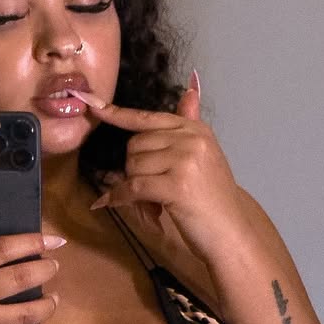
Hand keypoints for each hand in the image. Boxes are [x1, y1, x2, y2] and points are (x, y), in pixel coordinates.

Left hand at [83, 73, 258, 267]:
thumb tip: (189, 90)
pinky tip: (111, 204)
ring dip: (133, 189)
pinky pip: (133, 187)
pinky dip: (120, 198)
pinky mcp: (177, 185)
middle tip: (150, 194)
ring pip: (132, 167)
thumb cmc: (214, 200)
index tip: (91, 104)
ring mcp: (185, 161)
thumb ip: (190, 123)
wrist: (232, 233)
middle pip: (135, 146)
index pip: (147, 118)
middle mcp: (191, 139)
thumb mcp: (205, 155)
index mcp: (195, 129)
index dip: (117, 114)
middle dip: (134, 171)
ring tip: (153, 206)